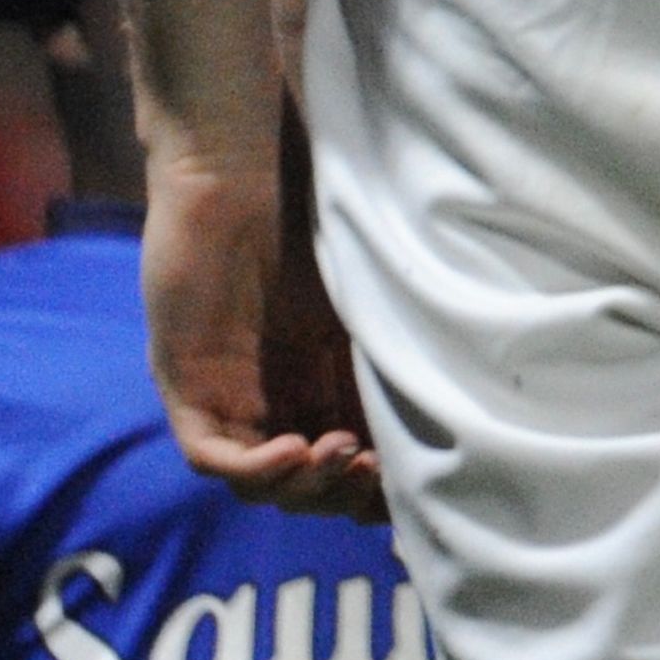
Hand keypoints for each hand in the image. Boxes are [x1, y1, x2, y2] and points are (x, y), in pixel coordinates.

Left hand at [144, 118, 383, 521]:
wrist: (241, 165)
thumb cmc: (308, 208)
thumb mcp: (369, 294)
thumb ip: (399, 345)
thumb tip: (476, 396)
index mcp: (319, 379)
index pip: (346, 465)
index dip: (377, 492)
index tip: (419, 490)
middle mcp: (274, 396)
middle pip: (307, 488)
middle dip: (346, 494)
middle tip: (380, 471)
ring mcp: (227, 393)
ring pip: (261, 485)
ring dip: (307, 485)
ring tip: (344, 453)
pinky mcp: (183, 380)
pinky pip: (210, 455)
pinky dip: (255, 468)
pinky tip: (297, 448)